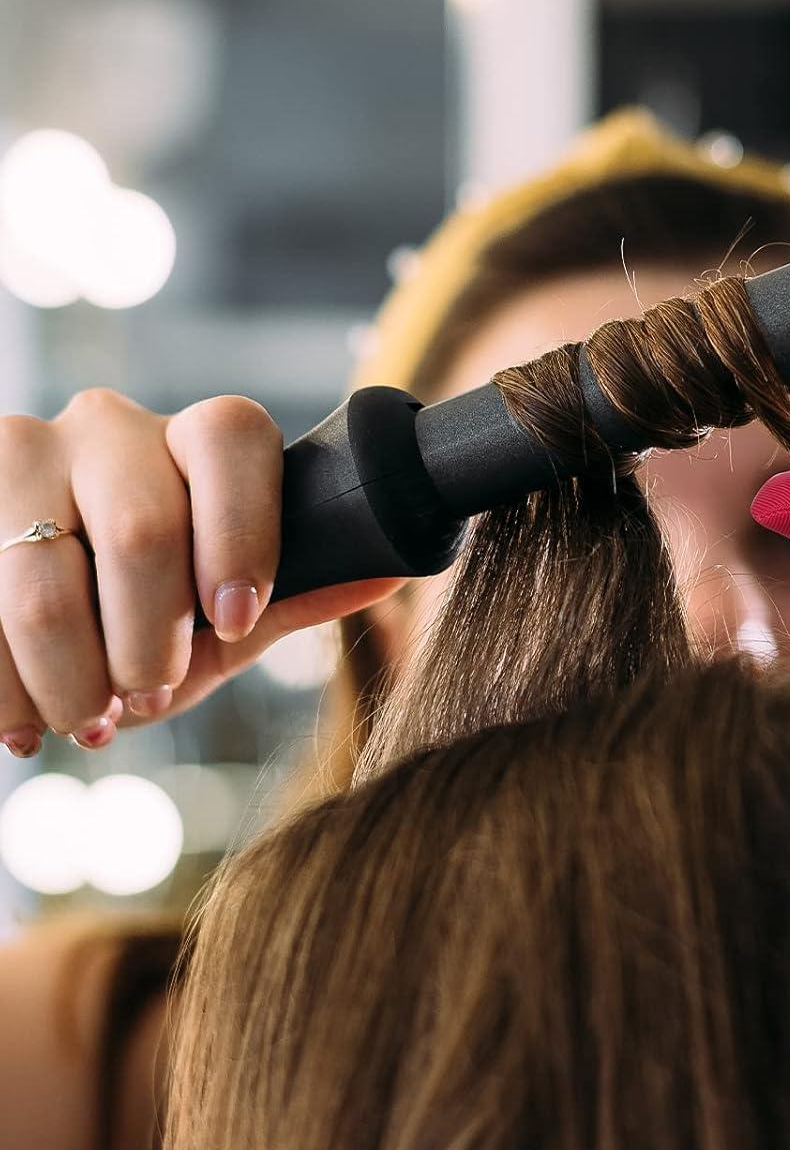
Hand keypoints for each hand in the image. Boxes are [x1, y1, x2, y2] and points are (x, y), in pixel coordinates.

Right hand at [0, 389, 402, 755]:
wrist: (39, 615)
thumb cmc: (159, 612)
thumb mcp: (232, 614)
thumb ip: (298, 592)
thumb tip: (391, 568)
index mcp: (199, 438)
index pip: (232, 438)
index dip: (243, 534)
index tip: (239, 618)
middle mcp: (109, 424)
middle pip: (140, 528)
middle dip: (150, 641)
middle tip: (150, 694)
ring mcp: (18, 450)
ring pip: (44, 579)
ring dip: (70, 677)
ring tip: (88, 719)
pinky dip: (3, 685)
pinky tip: (20, 725)